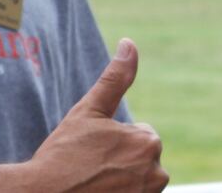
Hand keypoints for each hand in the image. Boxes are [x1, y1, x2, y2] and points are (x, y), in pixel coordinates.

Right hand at [23, 39, 166, 192]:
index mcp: (148, 141)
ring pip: (136, 180)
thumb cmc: (64, 153)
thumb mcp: (88, 111)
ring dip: (120, 181)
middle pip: (140, 160)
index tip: (91, 150)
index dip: (111, 140)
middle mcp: (157, 172)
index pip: (137, 136)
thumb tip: (129, 43)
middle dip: (119, 161)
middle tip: (89, 166)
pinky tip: (98, 192)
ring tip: (92, 182)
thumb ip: (115, 78)